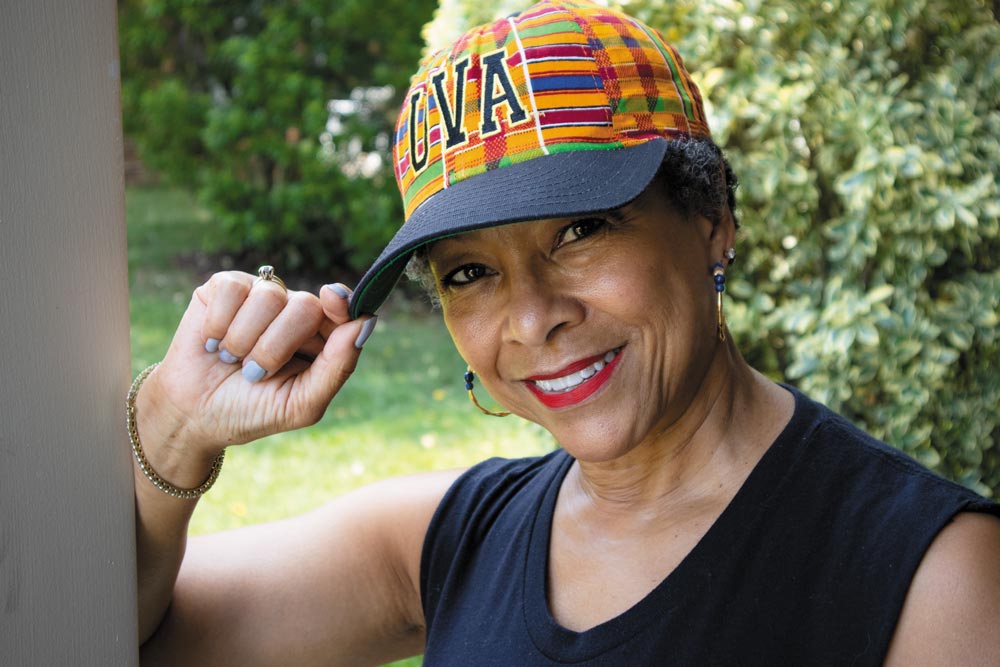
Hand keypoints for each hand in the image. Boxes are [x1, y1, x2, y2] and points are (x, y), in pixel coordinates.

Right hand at [137, 271, 374, 463]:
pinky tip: (213, 342)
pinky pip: (233, 289)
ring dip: (244, 341)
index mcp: (320, 337)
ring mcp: (260, 295)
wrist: (193, 414)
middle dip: (276, 347)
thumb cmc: (251, 410)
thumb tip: (366, 322)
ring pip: (269, 297)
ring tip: (231, 360)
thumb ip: (338, 366)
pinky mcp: (224, 287)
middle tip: (255, 372)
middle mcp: (293, 310)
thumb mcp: (301, 403)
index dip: (340, 304)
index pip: (342, 309)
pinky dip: (220, 323)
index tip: (331, 300)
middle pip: (305, 306)